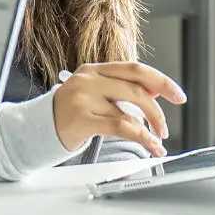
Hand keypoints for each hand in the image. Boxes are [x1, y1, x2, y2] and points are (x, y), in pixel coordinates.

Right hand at [52, 62, 186, 157]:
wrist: (37, 128)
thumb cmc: (70, 113)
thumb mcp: (95, 94)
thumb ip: (121, 90)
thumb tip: (157, 92)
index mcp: (95, 69)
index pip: (135, 69)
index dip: (161, 81)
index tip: (178, 95)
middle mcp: (89, 78)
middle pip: (136, 88)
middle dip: (158, 110)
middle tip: (165, 127)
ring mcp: (84, 97)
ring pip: (130, 111)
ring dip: (150, 130)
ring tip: (156, 142)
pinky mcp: (81, 118)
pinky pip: (121, 127)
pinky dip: (141, 137)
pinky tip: (148, 145)